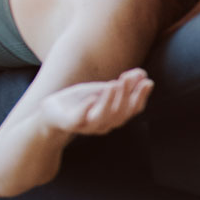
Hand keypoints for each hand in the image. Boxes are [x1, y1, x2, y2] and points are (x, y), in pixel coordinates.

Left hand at [37, 69, 153, 138]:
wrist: (52, 113)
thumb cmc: (81, 101)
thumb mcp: (103, 90)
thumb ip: (122, 84)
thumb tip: (142, 73)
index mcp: (114, 116)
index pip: (133, 109)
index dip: (141, 96)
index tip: (148, 81)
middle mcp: (104, 124)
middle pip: (120, 113)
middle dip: (126, 95)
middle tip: (128, 77)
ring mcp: (87, 125)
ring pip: (104, 117)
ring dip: (110, 101)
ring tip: (114, 84)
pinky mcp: (69, 123)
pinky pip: (79, 119)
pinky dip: (87, 108)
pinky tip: (93, 96)